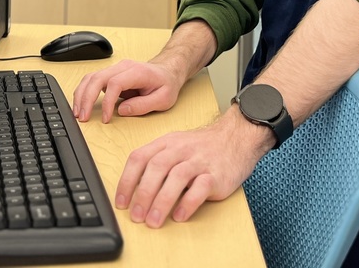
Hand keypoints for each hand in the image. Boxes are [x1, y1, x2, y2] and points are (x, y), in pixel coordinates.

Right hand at [72, 58, 184, 122]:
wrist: (166, 71)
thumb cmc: (166, 84)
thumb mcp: (163, 99)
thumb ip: (143, 105)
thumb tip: (122, 110)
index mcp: (137, 71)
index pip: (115, 83)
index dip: (108, 102)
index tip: (106, 118)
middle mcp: (123, 67)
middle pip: (97, 78)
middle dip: (87, 98)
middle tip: (83, 117)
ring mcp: (115, 69)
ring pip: (91, 77)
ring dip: (82, 95)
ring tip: (78, 113)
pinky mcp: (110, 74)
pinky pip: (92, 80)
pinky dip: (84, 92)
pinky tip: (81, 104)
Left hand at [114, 111, 269, 226]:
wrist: (236, 137)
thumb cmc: (202, 148)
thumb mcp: (175, 146)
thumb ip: (156, 162)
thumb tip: (134, 190)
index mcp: (166, 143)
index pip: (140, 158)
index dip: (127, 181)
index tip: (121, 202)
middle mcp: (181, 149)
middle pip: (156, 168)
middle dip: (143, 194)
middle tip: (136, 216)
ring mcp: (199, 161)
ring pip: (177, 177)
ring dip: (162, 201)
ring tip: (154, 221)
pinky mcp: (217, 174)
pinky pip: (201, 187)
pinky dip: (188, 202)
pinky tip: (180, 215)